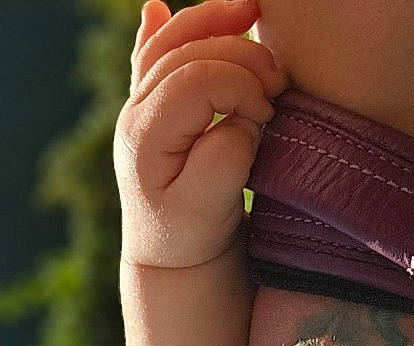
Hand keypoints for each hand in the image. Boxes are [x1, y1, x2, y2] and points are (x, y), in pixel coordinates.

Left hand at [116, 0, 286, 270]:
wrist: (169, 253)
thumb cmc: (192, 232)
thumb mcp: (210, 206)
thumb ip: (226, 156)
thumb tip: (241, 117)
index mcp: (144, 136)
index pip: (195, 80)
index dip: (240, 84)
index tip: (268, 112)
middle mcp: (135, 113)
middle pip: (185, 51)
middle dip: (240, 53)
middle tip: (278, 82)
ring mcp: (140, 104)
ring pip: (170, 41)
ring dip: (215, 22)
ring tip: (254, 15)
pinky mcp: (154, 103)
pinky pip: (152, 53)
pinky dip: (164, 27)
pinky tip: (156, 7)